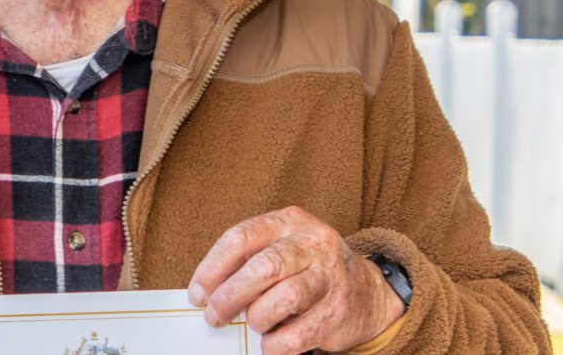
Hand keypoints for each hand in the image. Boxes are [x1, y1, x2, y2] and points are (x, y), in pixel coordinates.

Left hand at [187, 207, 405, 354]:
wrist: (365, 291)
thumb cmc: (308, 269)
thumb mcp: (280, 249)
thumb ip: (248, 261)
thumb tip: (206, 292)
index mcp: (289, 221)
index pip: (241, 238)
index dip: (212, 269)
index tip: (197, 294)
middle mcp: (313, 243)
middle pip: (264, 267)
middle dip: (231, 296)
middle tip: (215, 315)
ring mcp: (331, 275)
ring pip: (286, 296)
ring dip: (259, 317)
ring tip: (254, 324)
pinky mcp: (339, 309)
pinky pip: (301, 332)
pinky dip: (278, 344)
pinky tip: (271, 343)